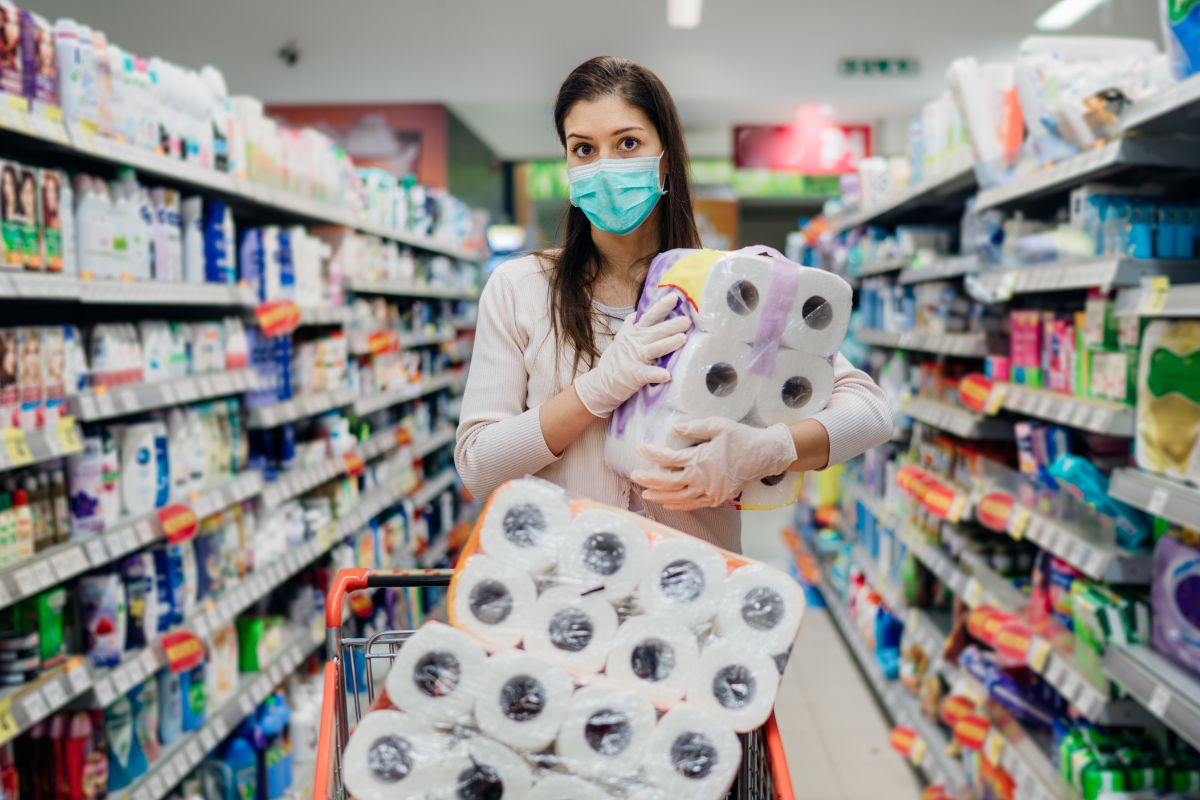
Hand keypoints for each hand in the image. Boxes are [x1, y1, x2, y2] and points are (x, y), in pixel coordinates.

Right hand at [574, 294, 690, 417]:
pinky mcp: (634, 375)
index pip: (650, 316)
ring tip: (682, 339)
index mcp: (634, 332)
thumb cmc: (615, 360)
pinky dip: (656, 374)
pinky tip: (667, 375)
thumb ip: (630, 327)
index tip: (675, 297)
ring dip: (668, 343)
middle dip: (672, 325)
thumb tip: (637, 314)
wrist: (600, 383)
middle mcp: (635, 342)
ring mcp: (634, 358)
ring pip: (654, 349)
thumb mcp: (621, 338)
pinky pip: (647, 374)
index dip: (662, 306)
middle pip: (656, 331)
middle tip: (687, 320)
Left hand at [632, 418, 797, 509]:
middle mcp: (702, 479)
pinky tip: (667, 504)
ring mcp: (709, 491)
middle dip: (649, 479)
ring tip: (645, 493)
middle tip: (634, 475)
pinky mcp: (716, 498)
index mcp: (701, 459)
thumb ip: (695, 426)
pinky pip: (692, 505)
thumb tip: (675, 427)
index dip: (652, 453)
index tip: (639, 448)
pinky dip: (678, 505)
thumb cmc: (742, 437)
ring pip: (678, 497)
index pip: (669, 458)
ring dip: (660, 496)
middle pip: (669, 482)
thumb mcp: (719, 425)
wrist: (765, 455)